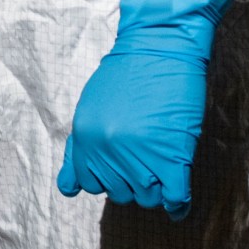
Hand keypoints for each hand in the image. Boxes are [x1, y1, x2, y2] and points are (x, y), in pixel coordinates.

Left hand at [57, 0, 236, 218]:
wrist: (159, 45)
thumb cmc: (128, 72)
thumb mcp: (90, 107)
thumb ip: (80, 147)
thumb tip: (70, 188)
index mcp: (83, 138)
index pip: (89, 184)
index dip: (109, 177)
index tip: (123, 167)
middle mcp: (105, 151)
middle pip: (120, 192)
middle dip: (133, 181)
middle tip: (147, 158)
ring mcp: (138, 156)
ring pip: (147, 198)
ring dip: (156, 189)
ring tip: (163, 167)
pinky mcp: (171, 156)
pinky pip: (174, 197)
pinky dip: (178, 203)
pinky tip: (178, 199)